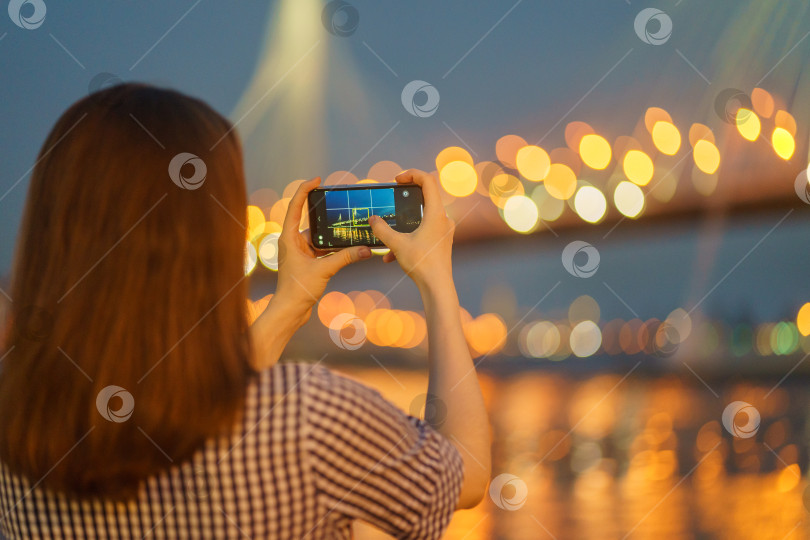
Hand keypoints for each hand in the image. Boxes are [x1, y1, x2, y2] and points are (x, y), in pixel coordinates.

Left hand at [275, 177, 371, 321]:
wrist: (291, 311)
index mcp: (289, 237)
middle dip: (326, 212)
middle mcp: (293, 241)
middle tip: (341, 202)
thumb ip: (346, 257)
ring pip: (320, 236)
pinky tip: (349, 245)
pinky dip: (335, 246)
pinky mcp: (308, 262)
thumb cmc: (297, 290)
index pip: (296, 206)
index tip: (318, 180)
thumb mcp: (324, 270)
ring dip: (334, 232)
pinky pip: (324, 248)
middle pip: (311, 219)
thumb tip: (366, 249)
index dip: (305, 190)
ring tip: (350, 225)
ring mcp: (301, 251)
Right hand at [369, 169, 454, 290]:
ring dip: (405, 223)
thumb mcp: (397, 244)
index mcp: (436, 214)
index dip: (412, 174)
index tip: (397, 180)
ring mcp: (444, 231)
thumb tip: (372, 219)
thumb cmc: (422, 264)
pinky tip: (392, 256)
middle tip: (393, 198)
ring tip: (388, 235)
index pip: (428, 181)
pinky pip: (424, 232)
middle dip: (406, 197)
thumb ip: (382, 229)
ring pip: (423, 217)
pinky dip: (409, 237)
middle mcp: (443, 219)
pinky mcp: (441, 242)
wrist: (437, 287)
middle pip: (426, 196)